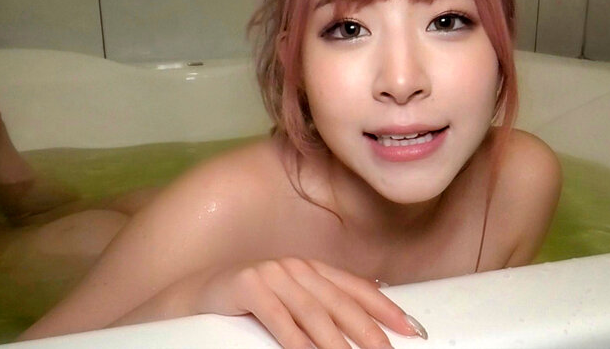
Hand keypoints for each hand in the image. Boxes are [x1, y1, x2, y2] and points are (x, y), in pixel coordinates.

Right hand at [198, 258, 424, 348]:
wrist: (198, 293)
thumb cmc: (250, 302)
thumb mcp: (291, 300)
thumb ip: (321, 307)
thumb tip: (363, 320)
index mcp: (312, 269)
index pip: (356, 289)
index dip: (386, 308)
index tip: (411, 328)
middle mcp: (296, 267)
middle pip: (341, 303)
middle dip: (369, 332)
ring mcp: (272, 274)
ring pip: (314, 314)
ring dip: (337, 344)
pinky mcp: (249, 286)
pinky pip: (279, 319)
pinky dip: (297, 341)